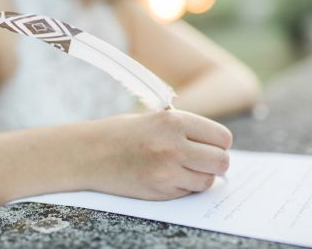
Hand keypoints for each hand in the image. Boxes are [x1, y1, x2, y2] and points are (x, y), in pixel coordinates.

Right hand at [86, 109, 232, 199]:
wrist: (89, 153)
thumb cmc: (123, 133)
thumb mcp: (158, 119)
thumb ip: (188, 131)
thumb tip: (219, 149)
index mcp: (175, 121)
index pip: (222, 137)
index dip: (219, 143)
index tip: (210, 145)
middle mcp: (174, 145)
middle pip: (221, 161)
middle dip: (215, 162)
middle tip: (201, 160)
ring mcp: (167, 171)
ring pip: (207, 180)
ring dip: (200, 177)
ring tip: (180, 167)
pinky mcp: (159, 190)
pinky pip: (188, 192)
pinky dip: (183, 187)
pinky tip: (165, 176)